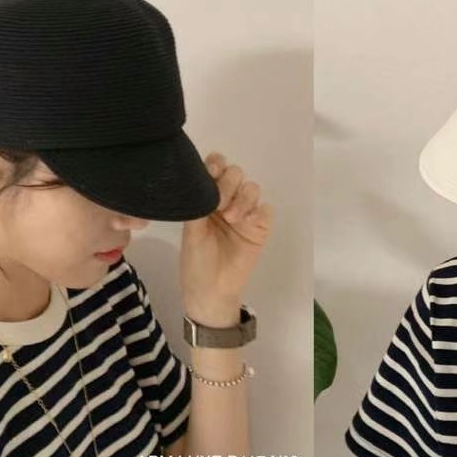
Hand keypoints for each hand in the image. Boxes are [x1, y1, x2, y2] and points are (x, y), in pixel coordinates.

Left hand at [179, 152, 270, 316]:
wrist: (211, 291)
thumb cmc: (196, 261)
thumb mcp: (190, 232)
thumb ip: (197, 205)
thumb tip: (200, 181)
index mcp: (207, 198)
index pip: (214, 167)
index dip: (215, 164)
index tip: (211, 172)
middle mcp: (227, 200)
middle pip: (235, 173)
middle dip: (227, 184)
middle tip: (218, 205)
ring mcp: (245, 213)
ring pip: (251, 187)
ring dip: (242, 198)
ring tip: (231, 218)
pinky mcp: (260, 227)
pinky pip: (266, 209)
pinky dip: (257, 211)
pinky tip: (246, 223)